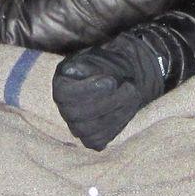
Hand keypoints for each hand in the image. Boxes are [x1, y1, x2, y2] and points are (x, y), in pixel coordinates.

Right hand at [52, 38, 168, 149]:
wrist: (125, 79)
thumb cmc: (112, 65)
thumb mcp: (103, 56)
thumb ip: (92, 63)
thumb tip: (75, 72)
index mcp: (61, 83)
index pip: (64, 93)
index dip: (88, 89)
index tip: (111, 81)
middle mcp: (64, 107)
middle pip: (77, 114)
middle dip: (108, 102)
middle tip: (130, 87)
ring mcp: (76, 126)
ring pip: (89, 130)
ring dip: (117, 113)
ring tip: (133, 94)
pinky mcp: (90, 139)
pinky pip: (99, 140)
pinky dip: (116, 125)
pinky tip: (127, 108)